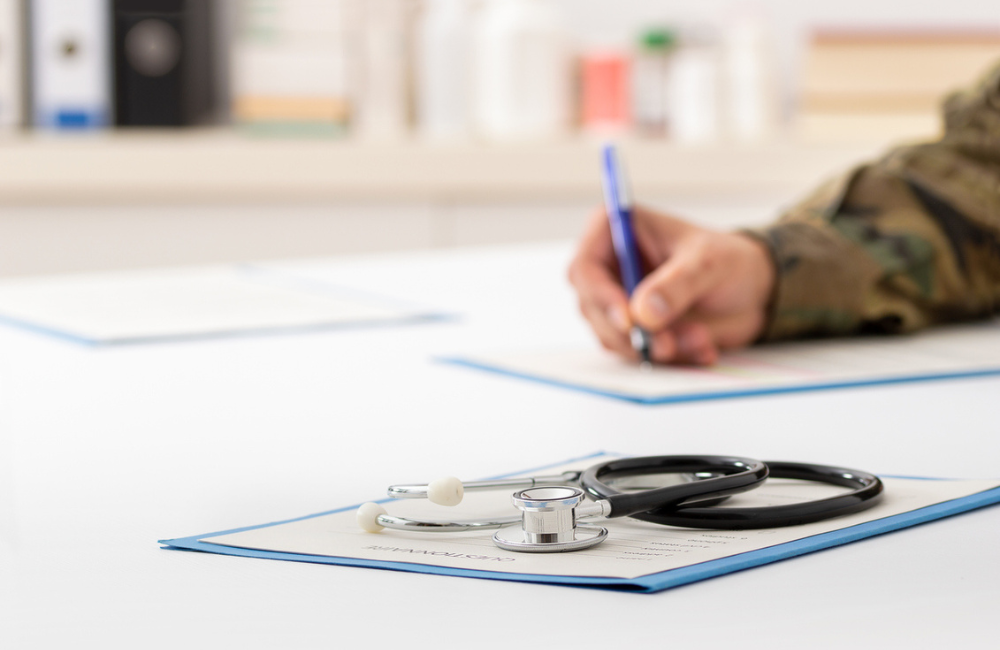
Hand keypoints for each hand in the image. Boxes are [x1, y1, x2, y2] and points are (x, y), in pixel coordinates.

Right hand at [567, 205, 775, 364]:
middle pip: (593, 308)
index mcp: (614, 230)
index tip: (629, 321)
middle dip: (630, 333)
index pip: (585, 267)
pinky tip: (700, 346)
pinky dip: (668, 357)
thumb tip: (643, 312)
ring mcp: (616, 301)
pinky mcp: (631, 330)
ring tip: (699, 339)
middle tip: (667, 345)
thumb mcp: (709, 264)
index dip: (600, 296)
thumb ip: (677, 285)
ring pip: (613, 337)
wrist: (752, 291)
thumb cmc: (728, 261)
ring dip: (655, 346)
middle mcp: (608, 267)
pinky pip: (635, 353)